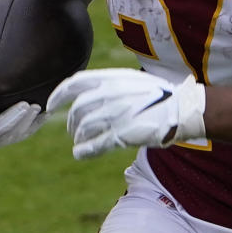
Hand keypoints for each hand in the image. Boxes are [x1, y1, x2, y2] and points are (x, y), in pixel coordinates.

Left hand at [47, 67, 205, 160]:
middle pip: (77, 110)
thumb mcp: (131, 80)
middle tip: (73, 131)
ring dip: (78, 137)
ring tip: (80, 143)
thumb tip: (88, 94)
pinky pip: (95, 144)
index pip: (74, 83)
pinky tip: (79, 154)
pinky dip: (84, 150)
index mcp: (111, 78)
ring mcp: (116, 114)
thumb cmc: (158, 95)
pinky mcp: (123, 133)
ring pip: (84, 128)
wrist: (181, 109)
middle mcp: (110, 94)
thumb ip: (109, 85)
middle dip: (71, 123)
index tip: (50, 105)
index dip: (58, 95)